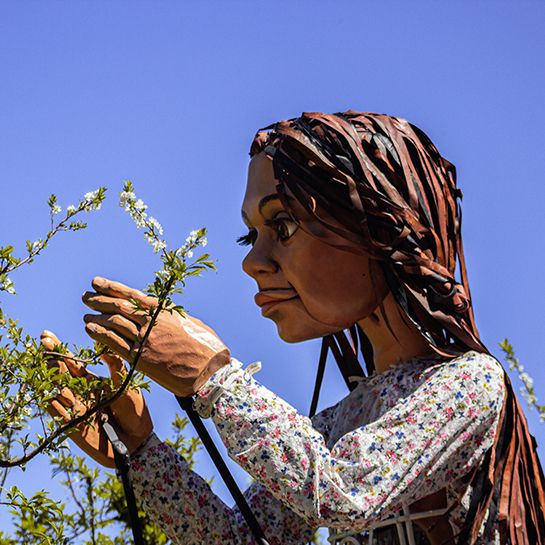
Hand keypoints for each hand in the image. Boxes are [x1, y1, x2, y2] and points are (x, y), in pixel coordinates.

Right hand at [41, 330, 152, 467]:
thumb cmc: (133, 411)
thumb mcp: (125, 384)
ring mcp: (74, 409)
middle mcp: (79, 393)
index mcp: (91, 382)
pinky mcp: (71, 427)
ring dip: (53, 377)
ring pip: (56, 390)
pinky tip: (50, 392)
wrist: (137, 441)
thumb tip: (102, 343)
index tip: (47, 335)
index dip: (59, 349)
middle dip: (52, 357)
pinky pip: (57, 413)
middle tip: (45, 342)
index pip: (71, 363)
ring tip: (52, 362)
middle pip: (60, 374)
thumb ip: (114, 365)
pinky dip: (53, 403)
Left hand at [81, 276, 230, 396]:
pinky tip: (90, 330)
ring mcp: (146, 340)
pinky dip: (100, 335)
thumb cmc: (205, 346)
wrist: (210, 371)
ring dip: (96, 318)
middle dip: (99, 300)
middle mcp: (153, 322)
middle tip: (85, 297)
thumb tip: (161, 312)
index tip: (96, 282)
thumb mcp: (190, 322)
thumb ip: (172, 316)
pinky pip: (115, 344)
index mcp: (164, 311)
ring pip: (114, 324)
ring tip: (86, 315)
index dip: (112, 287)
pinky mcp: (142, 359)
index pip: (132, 295)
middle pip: (119, 307)